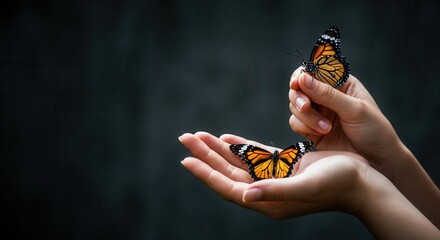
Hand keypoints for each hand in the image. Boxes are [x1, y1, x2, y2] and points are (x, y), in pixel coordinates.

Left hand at [179, 131, 367, 218]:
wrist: (363, 181)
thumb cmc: (339, 184)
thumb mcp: (306, 187)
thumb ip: (275, 191)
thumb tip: (245, 195)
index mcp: (268, 201)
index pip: (228, 187)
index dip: (206, 174)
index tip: (186, 160)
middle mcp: (266, 191)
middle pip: (227, 173)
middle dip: (205, 156)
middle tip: (184, 138)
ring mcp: (274, 179)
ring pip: (237, 163)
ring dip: (217, 150)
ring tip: (197, 136)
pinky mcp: (284, 167)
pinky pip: (254, 156)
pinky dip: (239, 148)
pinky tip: (226, 139)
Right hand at [288, 66, 401, 171]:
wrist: (377, 161)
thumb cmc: (374, 131)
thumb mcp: (355, 110)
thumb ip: (328, 94)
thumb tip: (303, 78)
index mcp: (340, 83)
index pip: (314, 71)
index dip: (301, 76)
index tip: (296, 84)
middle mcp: (326, 96)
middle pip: (299, 88)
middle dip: (300, 98)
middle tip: (306, 107)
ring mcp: (318, 113)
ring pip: (295, 106)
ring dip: (307, 116)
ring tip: (326, 128)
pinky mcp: (310, 130)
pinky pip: (295, 122)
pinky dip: (304, 127)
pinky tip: (321, 133)